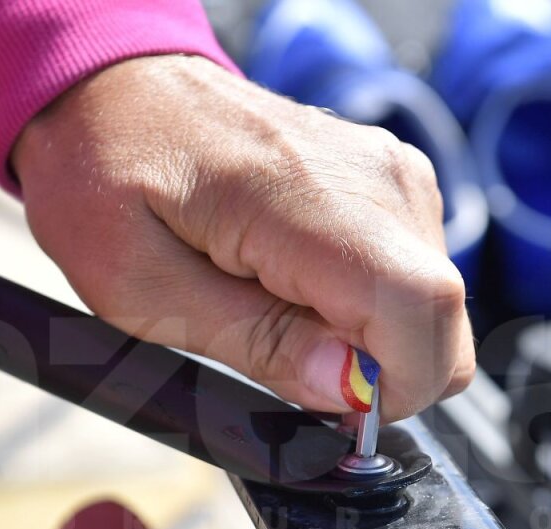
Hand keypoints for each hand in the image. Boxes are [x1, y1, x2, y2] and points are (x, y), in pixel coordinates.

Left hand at [13, 55, 473, 421]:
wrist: (115, 95)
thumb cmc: (109, 179)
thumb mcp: (145, 289)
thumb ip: (257, 343)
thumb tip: (350, 393)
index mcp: (311, 199)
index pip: (421, 315)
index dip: (386, 393)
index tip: (321, 412)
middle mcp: (377, 180)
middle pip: (441, 327)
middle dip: (372, 378)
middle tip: (280, 360)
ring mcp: (394, 177)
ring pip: (429, 315)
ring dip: (360, 343)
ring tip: (269, 309)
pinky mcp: (392, 187)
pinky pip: (409, 284)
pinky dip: (361, 312)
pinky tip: (290, 288)